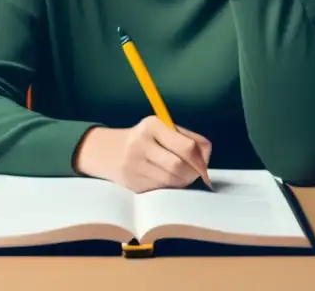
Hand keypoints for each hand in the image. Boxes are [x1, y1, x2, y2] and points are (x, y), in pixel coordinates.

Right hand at [73, 117, 212, 193]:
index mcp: (153, 125)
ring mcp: (134, 164)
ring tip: (182, 176)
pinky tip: (166, 180)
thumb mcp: (163, 129)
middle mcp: (141, 143)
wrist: (108, 151)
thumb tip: (206, 158)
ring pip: (170, 181)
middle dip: (192, 173)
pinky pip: (160, 189)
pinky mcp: (132, 183)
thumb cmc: (146, 138)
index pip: (186, 146)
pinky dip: (169, 187)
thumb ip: (188, 138)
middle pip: (178, 166)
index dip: (201, 161)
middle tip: (195, 174)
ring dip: (182, 182)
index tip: (205, 168)